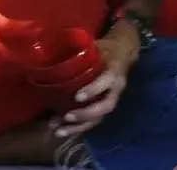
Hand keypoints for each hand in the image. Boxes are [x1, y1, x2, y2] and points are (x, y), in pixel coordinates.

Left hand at [49, 20, 139, 138]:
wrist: (124, 53)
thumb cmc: (106, 49)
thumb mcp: (96, 45)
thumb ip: (79, 50)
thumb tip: (52, 51)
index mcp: (114, 70)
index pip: (107, 81)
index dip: (93, 90)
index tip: (77, 97)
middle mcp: (116, 89)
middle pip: (105, 107)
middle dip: (85, 114)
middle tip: (66, 117)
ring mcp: (111, 99)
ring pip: (99, 118)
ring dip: (78, 127)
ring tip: (59, 131)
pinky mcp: (104, 106)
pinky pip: (93, 120)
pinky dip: (77, 127)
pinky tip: (61, 130)